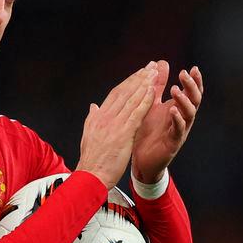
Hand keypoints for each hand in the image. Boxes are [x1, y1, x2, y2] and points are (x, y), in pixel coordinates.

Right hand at [76, 65, 156, 189]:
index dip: (128, 82)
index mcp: (98, 117)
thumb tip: (94, 106)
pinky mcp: (123, 133)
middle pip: (124, 92)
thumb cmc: (92, 160)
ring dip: (144, 85)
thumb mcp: (88, 135)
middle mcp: (105, 117)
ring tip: (154, 74)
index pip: (115, 94)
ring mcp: (114, 124)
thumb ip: (92, 118)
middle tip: (150, 67)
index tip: (138, 73)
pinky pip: (136, 113)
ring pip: (131, 99)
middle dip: (138, 78)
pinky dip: (144, 101)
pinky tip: (153, 92)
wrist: (91, 175)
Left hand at [131, 61, 203, 182]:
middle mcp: (182, 118)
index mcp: (178, 108)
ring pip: (189, 114)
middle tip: (184, 74)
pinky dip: (177, 120)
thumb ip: (158, 85)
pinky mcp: (173, 143)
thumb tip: (162, 62)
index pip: (191, 92)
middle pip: (194, 100)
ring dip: (184, 101)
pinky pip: (179, 130)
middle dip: (191, 86)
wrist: (142, 159)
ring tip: (175, 90)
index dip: (194, 81)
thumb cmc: (148, 130)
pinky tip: (173, 111)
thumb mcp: (152, 103)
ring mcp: (180, 131)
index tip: (193, 68)